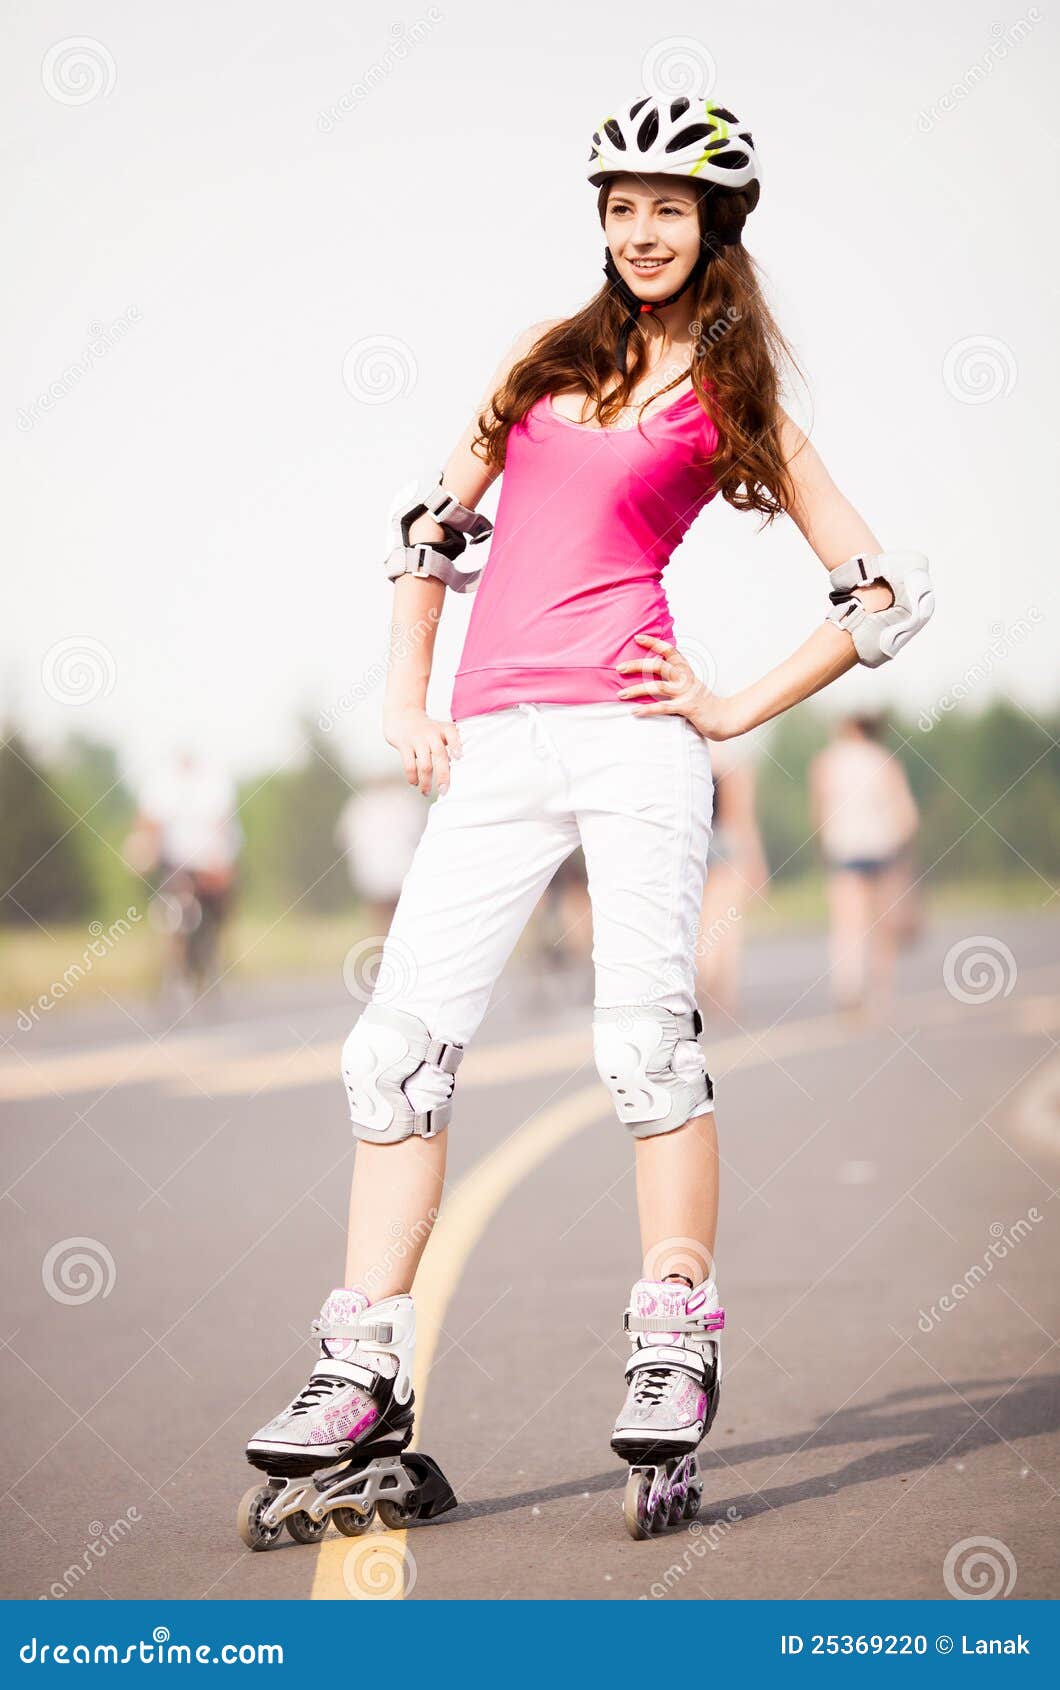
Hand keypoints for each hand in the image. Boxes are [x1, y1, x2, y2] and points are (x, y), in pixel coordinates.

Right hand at [383, 704, 462, 795]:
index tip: (459, 758)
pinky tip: (414, 783)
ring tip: (426, 792)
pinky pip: (409, 765)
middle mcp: (431, 734)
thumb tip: (459, 767)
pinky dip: (412, 777)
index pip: (453, 736)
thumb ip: (451, 745)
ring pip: (424, 764)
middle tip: (444, 790)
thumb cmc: (426, 728)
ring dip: (426, 782)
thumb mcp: (441, 730)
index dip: (457, 746)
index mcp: (444, 730)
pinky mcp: (404, 745)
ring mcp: (417, 739)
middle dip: (443, 775)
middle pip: (440, 755)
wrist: (402, 713)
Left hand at [616, 634, 741, 739]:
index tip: (638, 637)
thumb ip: (676, 681)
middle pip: (659, 665)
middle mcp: (685, 679)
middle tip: (619, 668)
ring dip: (636, 689)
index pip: (669, 651)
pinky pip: (664, 707)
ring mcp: (686, 693)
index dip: (653, 642)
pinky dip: (648, 709)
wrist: (728, 718)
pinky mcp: (687, 708)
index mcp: (686, 671)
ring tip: (621, 694)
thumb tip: (656, 678)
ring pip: (658, 686)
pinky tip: (635, 712)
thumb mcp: (690, 687)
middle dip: (637, 665)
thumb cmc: (706, 704)